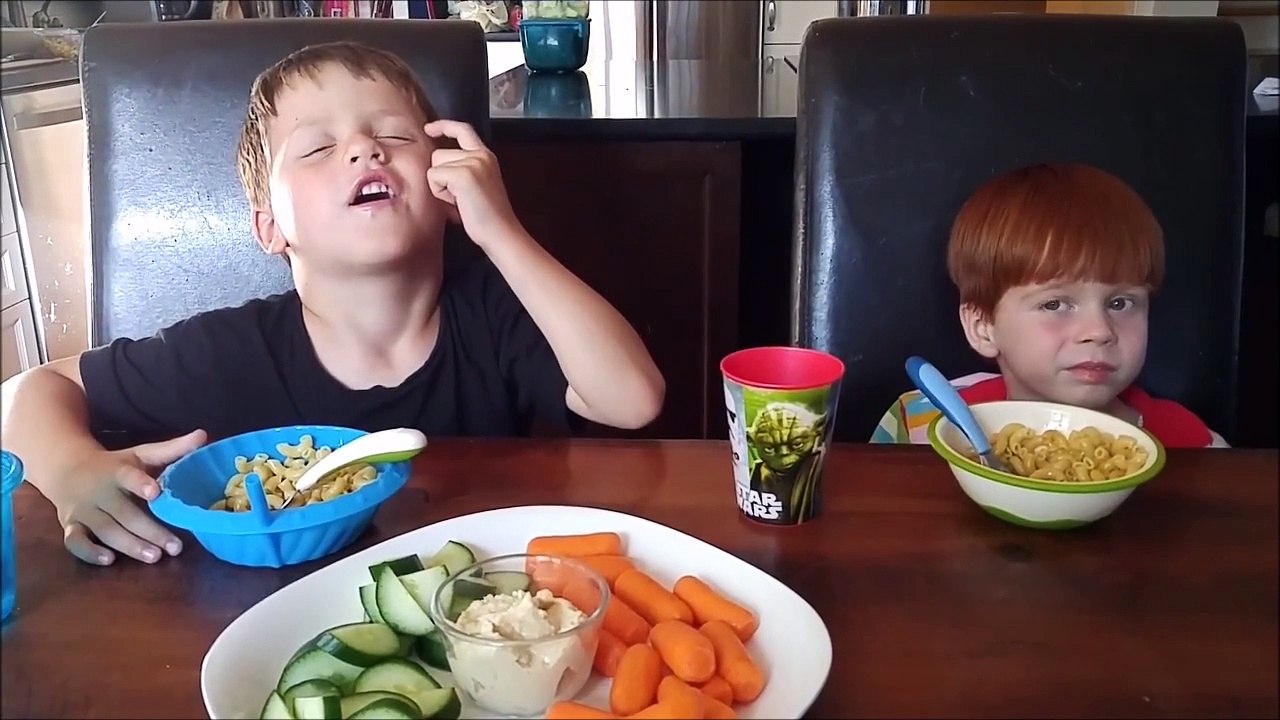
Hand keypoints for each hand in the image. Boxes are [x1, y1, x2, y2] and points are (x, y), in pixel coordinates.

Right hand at [44, 429, 205, 565]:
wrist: (65, 469)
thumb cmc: (114, 465)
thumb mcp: (140, 454)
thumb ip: (171, 449)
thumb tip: (203, 435)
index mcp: (116, 472)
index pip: (127, 476)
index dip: (139, 484)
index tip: (156, 492)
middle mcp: (99, 492)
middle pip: (123, 513)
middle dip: (149, 531)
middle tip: (175, 547)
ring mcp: (83, 511)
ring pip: (105, 530)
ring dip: (129, 545)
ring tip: (154, 557)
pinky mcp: (70, 526)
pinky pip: (75, 542)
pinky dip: (90, 552)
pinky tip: (109, 560)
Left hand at [424, 120, 522, 247]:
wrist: (501, 233)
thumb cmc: (488, 217)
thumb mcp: (478, 184)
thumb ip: (463, 168)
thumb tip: (436, 164)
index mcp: (486, 156)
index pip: (463, 130)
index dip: (444, 126)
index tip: (429, 129)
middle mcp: (481, 155)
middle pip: (439, 153)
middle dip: (441, 177)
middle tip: (460, 197)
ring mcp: (473, 163)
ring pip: (435, 165)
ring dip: (440, 186)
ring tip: (460, 200)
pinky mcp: (463, 174)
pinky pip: (434, 177)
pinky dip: (439, 193)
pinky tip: (457, 204)